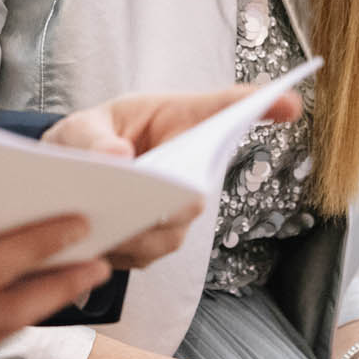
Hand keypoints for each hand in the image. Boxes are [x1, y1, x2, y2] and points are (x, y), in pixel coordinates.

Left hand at [42, 83, 301, 267]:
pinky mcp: (153, 243)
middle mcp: (188, 169)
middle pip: (200, 186)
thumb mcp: (79, 128)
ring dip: (140, 230)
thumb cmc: (84, 141)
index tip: (292, 103)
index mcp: (176, 120)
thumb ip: (92, 139)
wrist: (66, 180)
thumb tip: (119, 157)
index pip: (227, 108)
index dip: (263, 104)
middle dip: (179, 195)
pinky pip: (142, 255)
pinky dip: (118, 251)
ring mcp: (174, 210)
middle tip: (155, 193)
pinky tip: (92, 243)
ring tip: (105, 225)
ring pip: (172, 230)